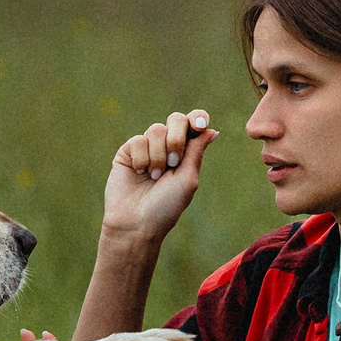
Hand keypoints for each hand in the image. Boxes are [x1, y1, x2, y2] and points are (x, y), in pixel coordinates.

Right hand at [102, 109, 216, 241]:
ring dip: (159, 155)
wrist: (136, 222)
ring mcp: (147, 148)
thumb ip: (197, 151)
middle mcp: (166, 147)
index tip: (200, 124)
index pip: (193, 125)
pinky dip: (142, 159)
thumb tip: (212, 130)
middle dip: (176, 139)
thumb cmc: (166, 206)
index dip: (197, 118)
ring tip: (154, 176)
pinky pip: (138, 140)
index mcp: (186, 153)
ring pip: (156, 129)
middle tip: (174, 162)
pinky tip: (139, 173)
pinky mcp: (128, 152)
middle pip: (176, 119)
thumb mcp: (188, 179)